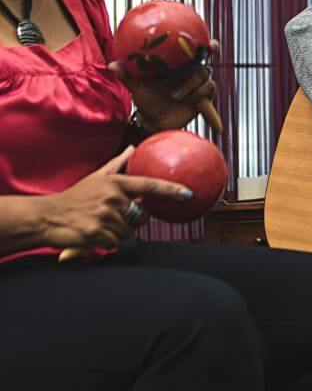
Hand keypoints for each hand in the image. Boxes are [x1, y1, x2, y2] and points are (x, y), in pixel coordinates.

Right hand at [43, 147, 192, 249]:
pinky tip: (93, 234)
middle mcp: (112, 198)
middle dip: (131, 220)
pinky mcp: (97, 234)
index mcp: (115, 184)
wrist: (45, 217)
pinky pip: (116, 243)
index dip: (171, 190)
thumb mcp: (96, 178)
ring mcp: (105, 216)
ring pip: (128, 232)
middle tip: (110, 216)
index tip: (188, 194)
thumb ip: (118, 164)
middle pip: (141, 216)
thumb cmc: (75, 198)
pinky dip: (107, 242)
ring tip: (98, 224)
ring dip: (117, 232)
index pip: (150, 186)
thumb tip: (132, 147)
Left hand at [110, 39, 219, 131]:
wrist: (155, 121)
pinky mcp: (205, 96)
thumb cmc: (146, 100)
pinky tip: (189, 100)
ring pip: (204, 75)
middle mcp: (189, 71)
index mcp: (176, 64)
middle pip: (203, 58)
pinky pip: (209, 89)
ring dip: (191, 84)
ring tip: (175, 95)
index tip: (198, 31)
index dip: (197, 38)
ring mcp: (198, 83)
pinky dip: (198, 93)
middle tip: (210, 49)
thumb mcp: (136, 87)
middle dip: (210, 49)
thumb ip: (126, 75)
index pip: (190, 48)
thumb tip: (112, 64)